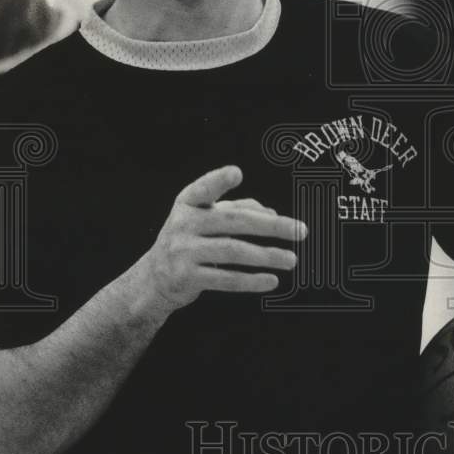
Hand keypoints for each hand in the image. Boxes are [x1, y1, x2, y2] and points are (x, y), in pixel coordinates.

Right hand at [138, 165, 306, 313]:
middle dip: (271, 226)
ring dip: (267, 256)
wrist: (154, 278)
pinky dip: (251, 281)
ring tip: (291, 259)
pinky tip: (271, 280)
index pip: (203, 189)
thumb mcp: (204, 219)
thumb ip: (237, 209)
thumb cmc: (188, 241)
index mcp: (188, 204)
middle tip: (299, 231)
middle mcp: (183, 224)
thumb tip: (272, 212)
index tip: (236, 173)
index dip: (218, 180)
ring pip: (233, 252)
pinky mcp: (187, 277)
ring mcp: (183, 252)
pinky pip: (225, 279)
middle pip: (233, 221)